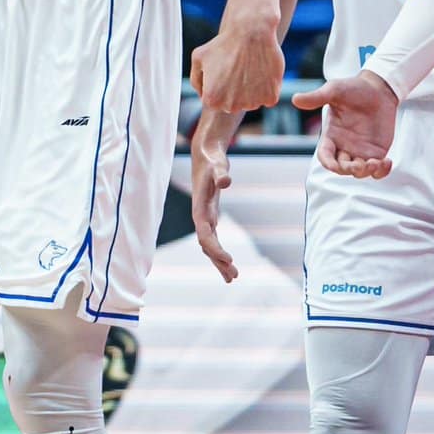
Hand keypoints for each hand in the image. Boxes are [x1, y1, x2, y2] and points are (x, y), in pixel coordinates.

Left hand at [189, 9, 282, 113]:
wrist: (252, 31)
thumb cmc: (225, 43)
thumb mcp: (199, 57)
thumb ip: (196, 80)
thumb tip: (202, 94)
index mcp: (212, 100)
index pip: (216, 101)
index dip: (220, 84)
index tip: (226, 70)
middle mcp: (231, 106)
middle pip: (234, 103)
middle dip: (235, 90)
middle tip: (238, 68)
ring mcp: (252, 103)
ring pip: (251, 101)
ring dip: (252, 89)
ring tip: (250, 68)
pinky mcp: (270, 98)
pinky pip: (268, 97)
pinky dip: (267, 87)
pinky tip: (262, 71)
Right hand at [190, 125, 237, 281]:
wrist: (205, 156)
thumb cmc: (212, 160)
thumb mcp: (218, 165)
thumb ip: (221, 173)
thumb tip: (226, 181)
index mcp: (199, 208)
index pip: (204, 234)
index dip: (214, 248)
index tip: (229, 259)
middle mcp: (200, 216)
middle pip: (206, 245)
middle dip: (218, 261)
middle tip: (234, 276)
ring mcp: (205, 218)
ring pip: (209, 246)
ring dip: (218, 262)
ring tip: (233, 277)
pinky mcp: (210, 217)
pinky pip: (213, 240)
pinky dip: (219, 253)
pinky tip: (228, 264)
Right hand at [292, 70, 399, 177]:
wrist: (378, 88)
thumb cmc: (353, 88)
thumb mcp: (333, 91)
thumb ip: (316, 97)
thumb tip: (295, 99)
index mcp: (331, 135)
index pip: (325, 156)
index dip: (328, 163)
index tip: (335, 165)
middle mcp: (344, 146)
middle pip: (342, 168)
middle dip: (349, 170)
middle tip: (360, 164)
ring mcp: (361, 151)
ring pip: (359, 172)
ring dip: (366, 172)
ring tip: (375, 162)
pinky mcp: (377, 151)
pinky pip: (377, 169)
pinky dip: (381, 171)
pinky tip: (386, 162)